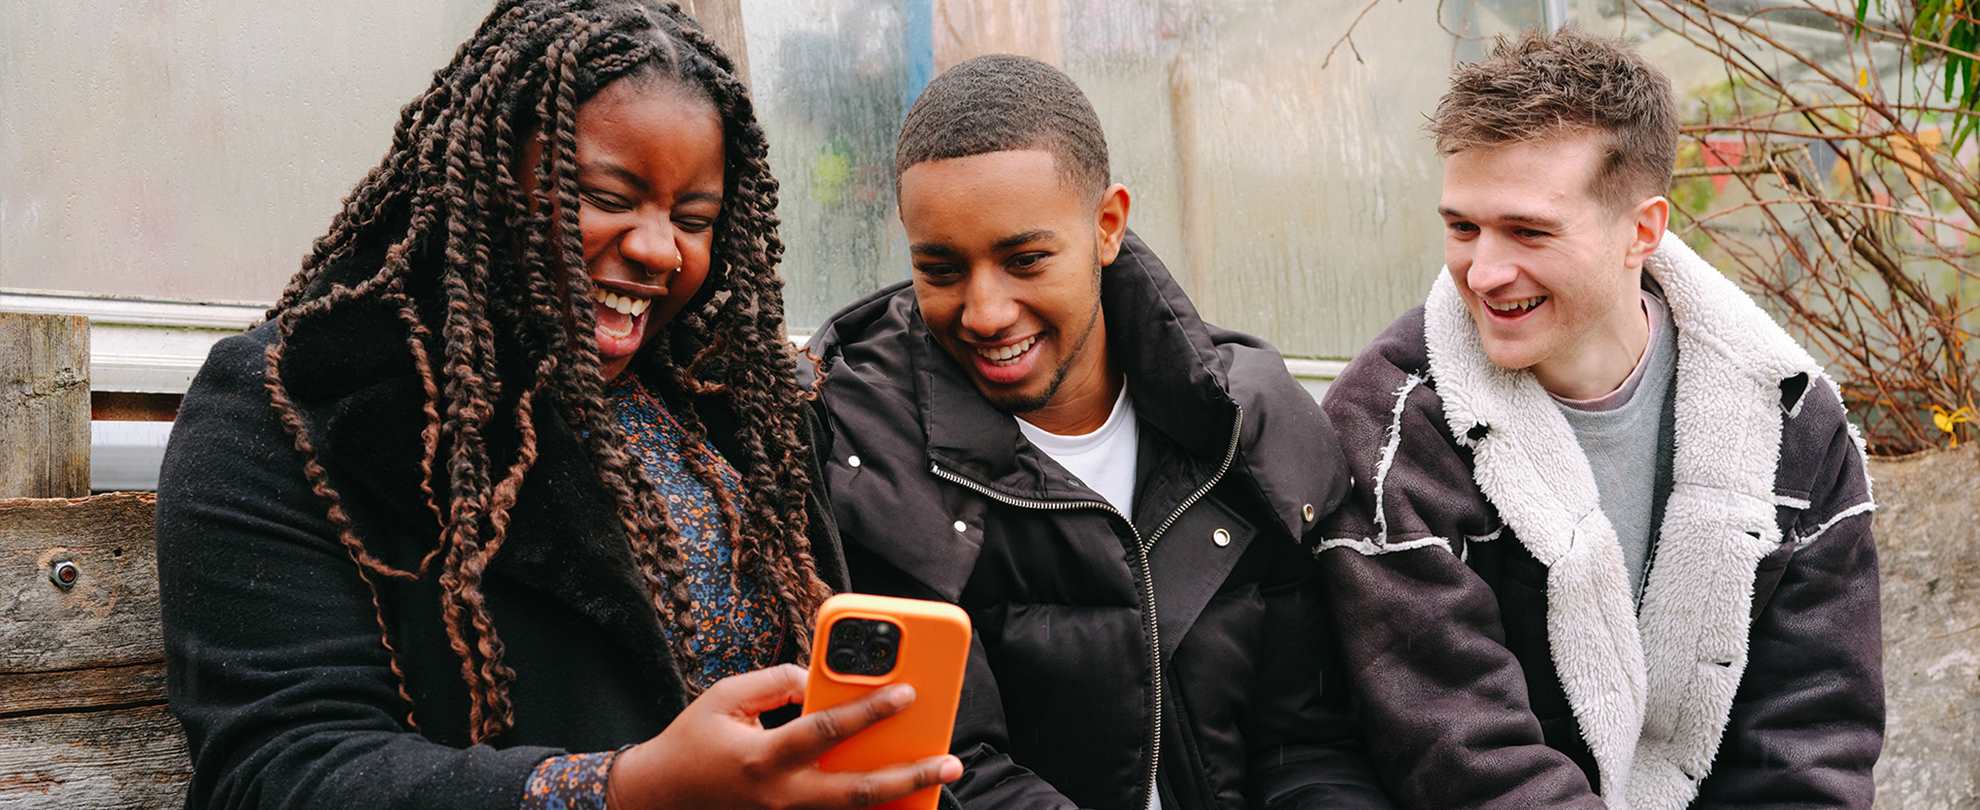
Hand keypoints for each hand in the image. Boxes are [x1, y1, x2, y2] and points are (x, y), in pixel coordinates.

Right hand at [606, 663, 962, 809]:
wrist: (658, 798)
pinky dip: (868, 808)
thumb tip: (819, 679)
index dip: (871, 711)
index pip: (827, 731)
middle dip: (909, 777)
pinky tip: (898, 796)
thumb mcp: (726, 697)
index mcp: (763, 758)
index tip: (909, 693)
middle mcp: (780, 797)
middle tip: (950, 764)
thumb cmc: (692, 742)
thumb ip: (778, 683)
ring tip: (935, 781)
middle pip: (857, 793)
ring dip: (898, 798)